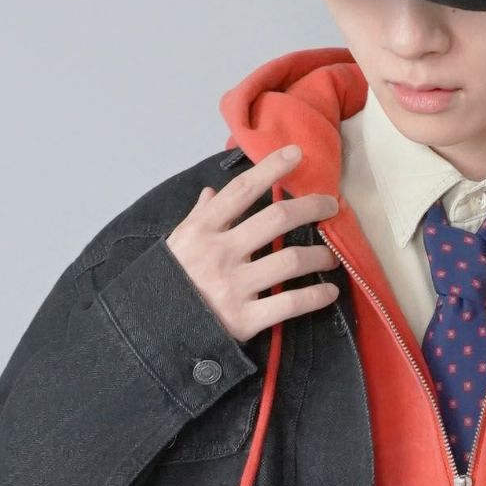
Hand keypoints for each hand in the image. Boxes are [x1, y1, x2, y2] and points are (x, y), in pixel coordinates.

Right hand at [165, 144, 342, 343]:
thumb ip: (199, 217)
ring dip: (321, 256)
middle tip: (332, 206)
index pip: (242, 190)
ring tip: (331, 257)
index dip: (271, 168)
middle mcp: (220, 253)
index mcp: (202, 230)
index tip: (296, 154)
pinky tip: (330, 291)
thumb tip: (210, 192)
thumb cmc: (170, 282)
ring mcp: (234, 286)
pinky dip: (316, 296)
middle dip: (311, 207)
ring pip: (291, 260)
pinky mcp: (245, 319)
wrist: (154, 331)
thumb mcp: (177, 244)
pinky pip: (290, 303)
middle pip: (277, 219)